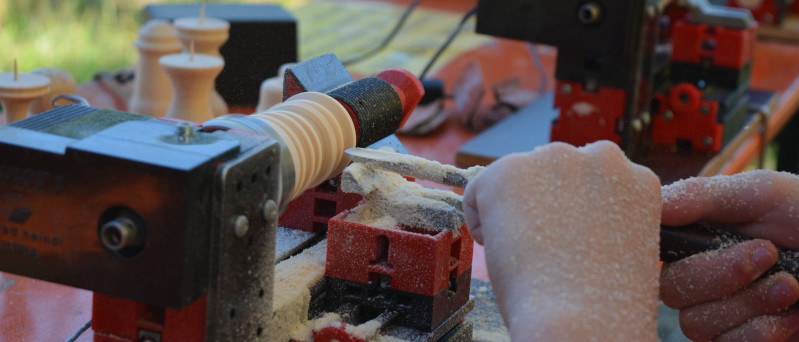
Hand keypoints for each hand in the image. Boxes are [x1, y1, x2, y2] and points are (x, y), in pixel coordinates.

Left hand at [463, 141, 660, 340]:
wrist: (582, 321)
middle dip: (542, 206)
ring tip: (530, 254)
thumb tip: (563, 212)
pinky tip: (505, 251)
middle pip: (551, 174)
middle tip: (547, 252)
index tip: (570, 245)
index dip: (572, 217)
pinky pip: (478, 191)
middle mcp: (599, 157)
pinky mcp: (509, 169)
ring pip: (516, 180)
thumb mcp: (623, 247)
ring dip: (514, 213)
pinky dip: (482, 223)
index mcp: (636, 179)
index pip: (588, 182)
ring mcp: (553, 158)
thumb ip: (602, 216)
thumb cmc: (603, 304)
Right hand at [661, 170, 798, 341]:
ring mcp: (720, 314)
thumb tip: (653, 201)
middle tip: (768, 255)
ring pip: (697, 323)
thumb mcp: (762, 194)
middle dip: (721, 276)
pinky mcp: (742, 341)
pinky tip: (792, 317)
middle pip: (671, 291)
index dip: (665, 248)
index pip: (652, 249)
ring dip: (748, 305)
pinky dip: (762, 332)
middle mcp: (701, 278)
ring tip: (791, 288)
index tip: (702, 238)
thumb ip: (702, 196)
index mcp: (698, 238)